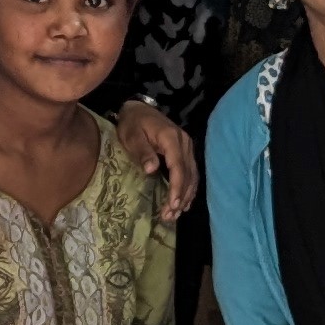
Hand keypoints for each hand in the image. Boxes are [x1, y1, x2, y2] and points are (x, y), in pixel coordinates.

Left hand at [111, 100, 199, 220]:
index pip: (178, 167)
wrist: (139, 108)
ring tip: (175, 214)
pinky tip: (184, 202)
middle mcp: (184, 143)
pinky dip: (189, 188)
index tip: (172, 205)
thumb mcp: (132, 136)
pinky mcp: (186, 151)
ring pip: (192, 175)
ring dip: (186, 195)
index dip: (177, 187)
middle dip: (180, 197)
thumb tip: (152, 170)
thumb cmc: (133, 123)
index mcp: (171, 138)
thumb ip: (143, 152)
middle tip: (170, 216)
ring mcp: (187, 147)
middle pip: (188, 174)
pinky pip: (192, 172)